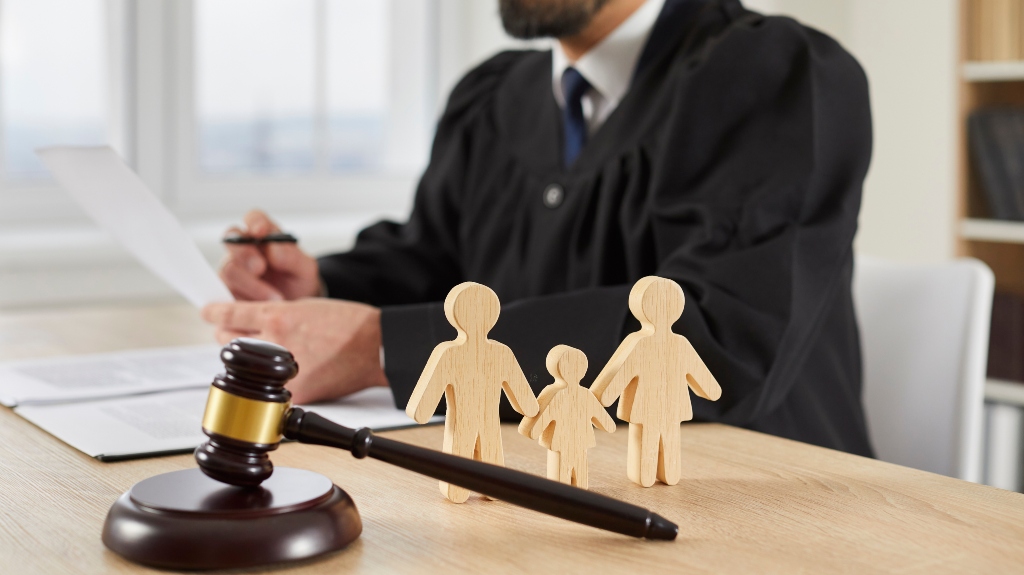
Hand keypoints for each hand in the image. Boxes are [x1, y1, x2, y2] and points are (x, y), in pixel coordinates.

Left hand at [202, 298, 387, 403]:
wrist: (376, 347)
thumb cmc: (348, 324)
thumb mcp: (306, 306)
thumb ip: (277, 316)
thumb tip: (254, 323)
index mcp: (278, 316)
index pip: (230, 314)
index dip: (215, 312)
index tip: (208, 311)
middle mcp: (275, 342)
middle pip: (230, 342)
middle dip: (231, 337)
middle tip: (238, 335)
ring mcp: (282, 370)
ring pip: (248, 369)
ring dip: (250, 363)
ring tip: (265, 357)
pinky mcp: (295, 392)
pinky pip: (272, 389)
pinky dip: (274, 383)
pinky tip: (285, 375)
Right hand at [220, 210, 320, 300]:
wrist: (296, 309)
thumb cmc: (298, 281)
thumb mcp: (305, 269)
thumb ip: (292, 257)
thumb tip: (273, 250)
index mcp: (264, 236)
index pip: (254, 218)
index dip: (254, 222)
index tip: (261, 231)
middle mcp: (243, 250)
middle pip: (232, 241)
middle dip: (245, 253)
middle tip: (260, 267)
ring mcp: (233, 270)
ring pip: (228, 269)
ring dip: (250, 283)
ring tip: (274, 298)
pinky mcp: (227, 292)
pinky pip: (223, 293)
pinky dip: (241, 300)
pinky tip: (256, 308)